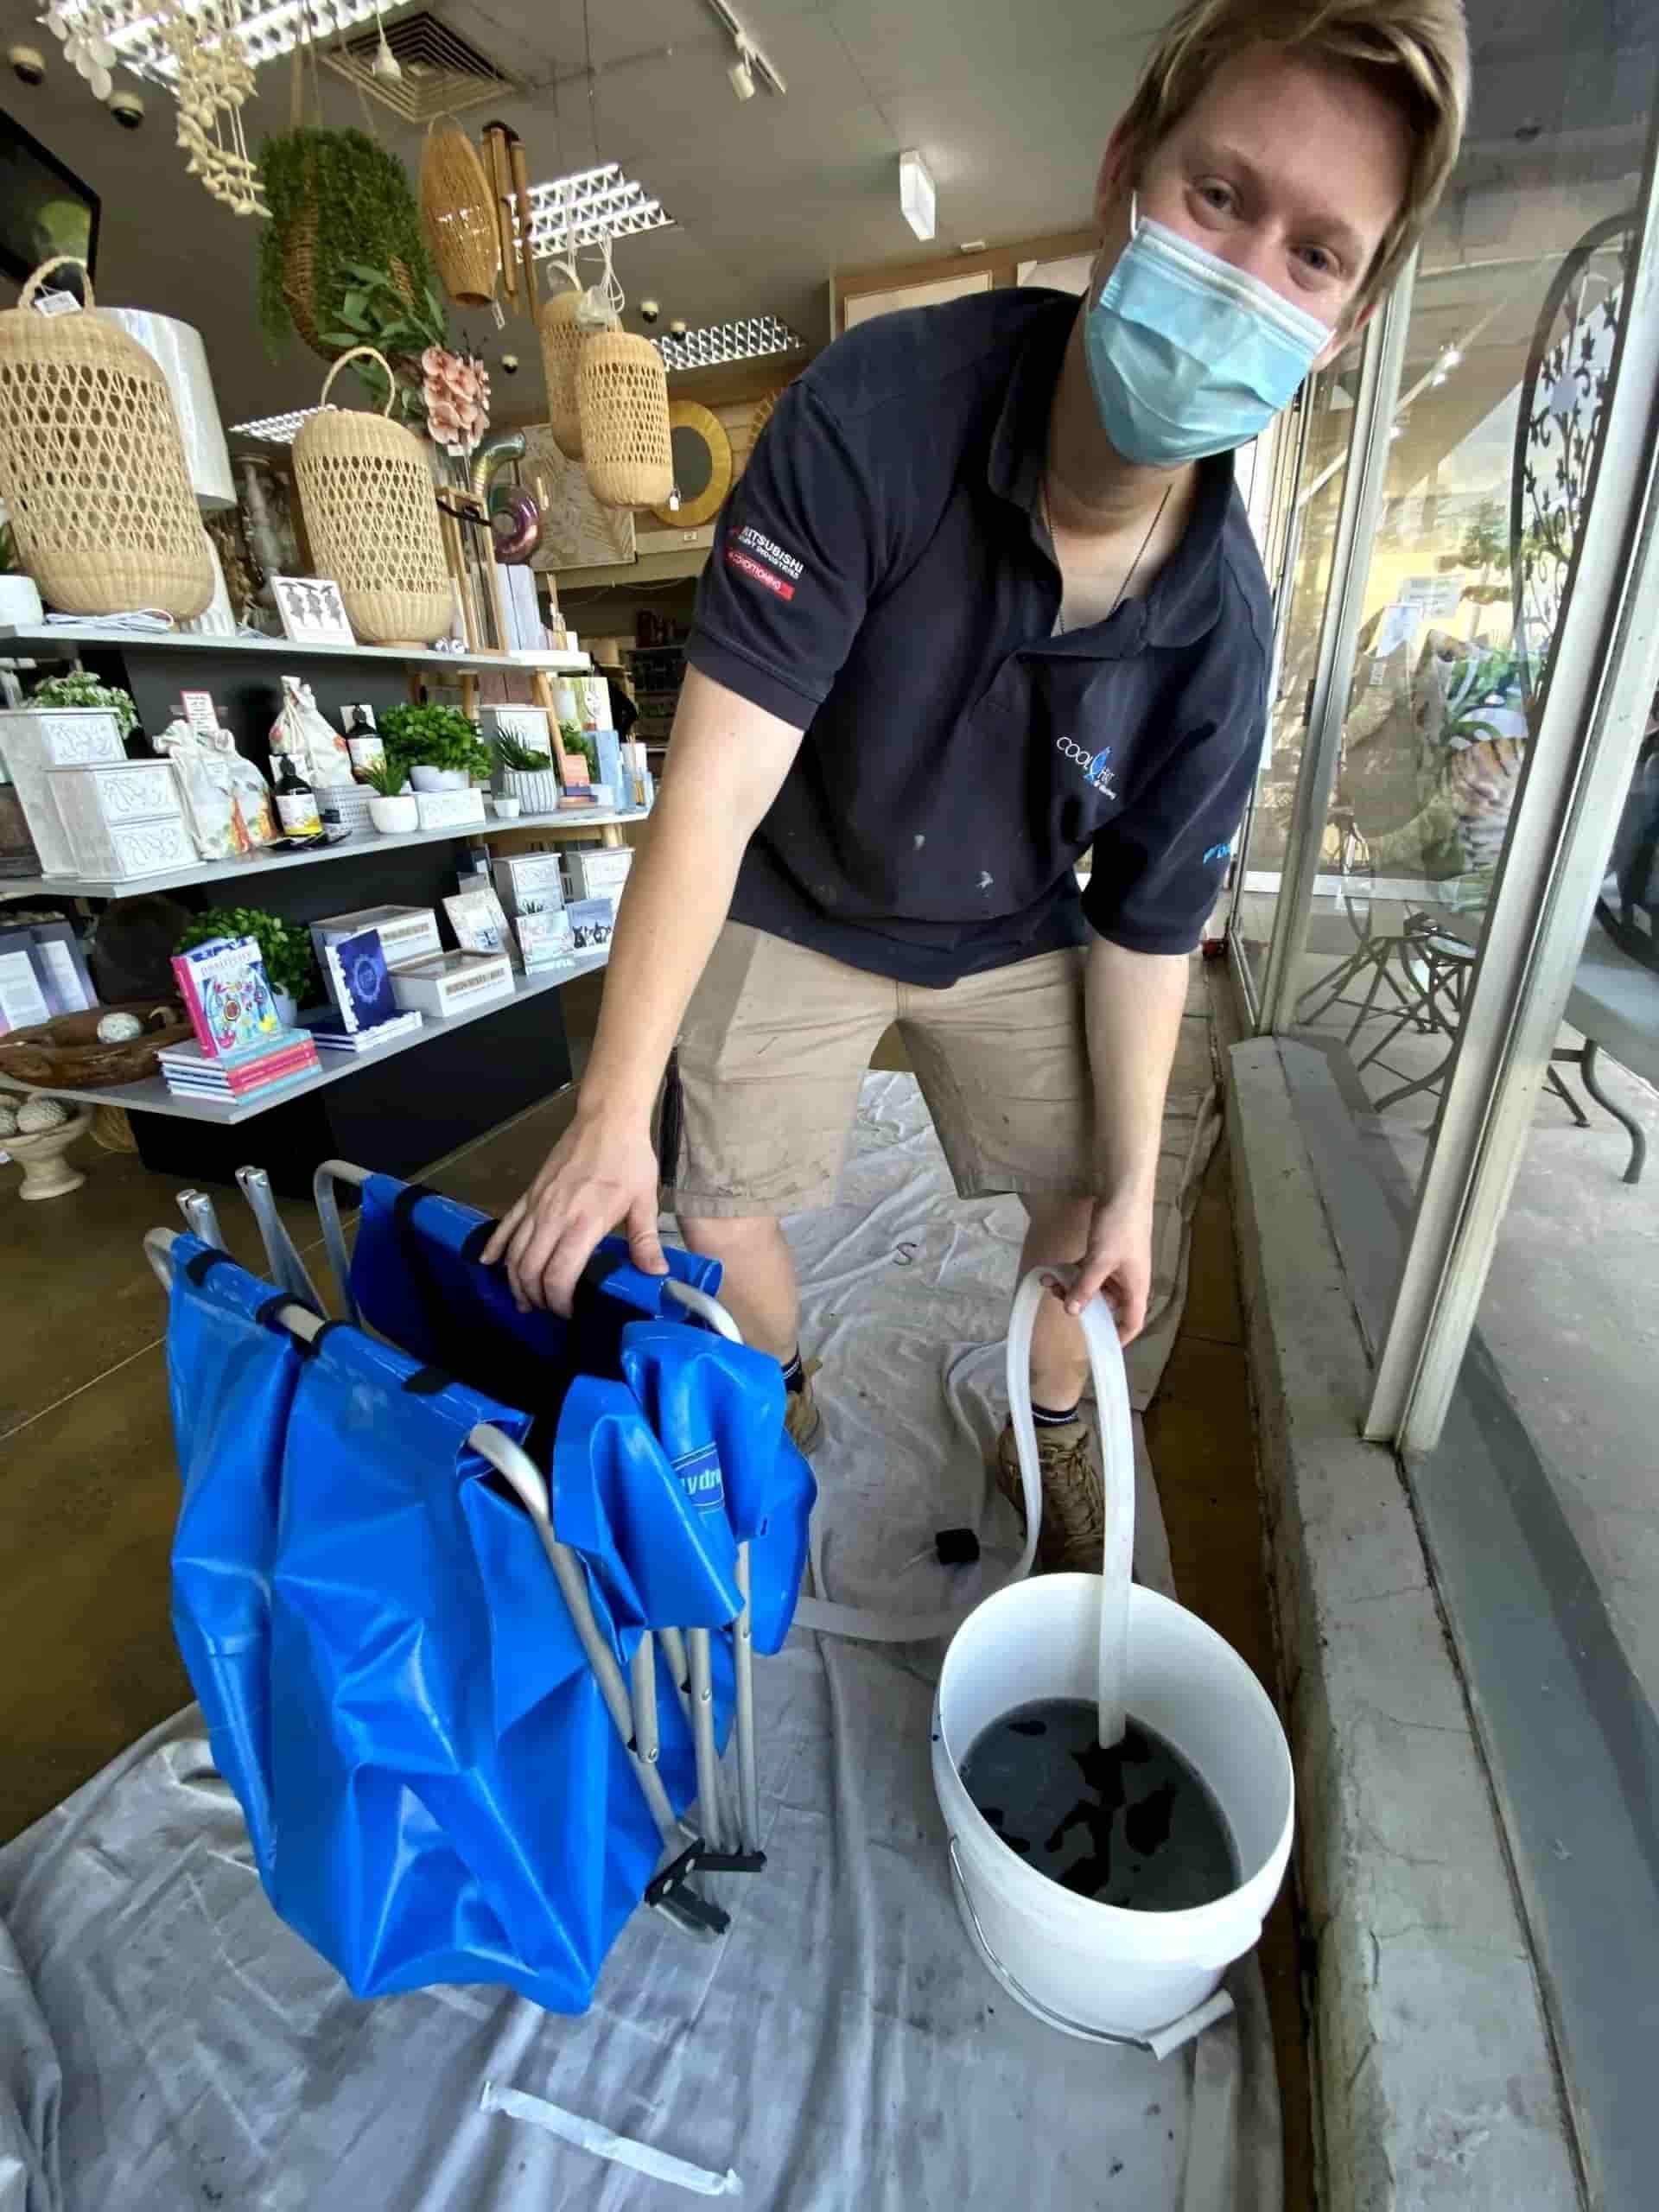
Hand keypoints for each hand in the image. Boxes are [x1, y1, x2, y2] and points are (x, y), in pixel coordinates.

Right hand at [479, 1110, 666, 1313]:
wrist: (607, 1119)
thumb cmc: (629, 1159)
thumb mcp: (645, 1201)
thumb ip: (645, 1241)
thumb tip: (656, 1274)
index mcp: (583, 1224)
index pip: (558, 1276)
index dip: (559, 1302)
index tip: (569, 1313)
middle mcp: (553, 1217)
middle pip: (529, 1270)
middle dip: (535, 1297)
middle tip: (549, 1310)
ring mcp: (537, 1205)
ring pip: (514, 1252)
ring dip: (514, 1280)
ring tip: (525, 1299)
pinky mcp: (529, 1193)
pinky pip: (506, 1225)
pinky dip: (495, 1246)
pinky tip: (489, 1263)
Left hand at [1060, 1192, 1153, 1344]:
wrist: (1125, 1191)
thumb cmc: (1120, 1228)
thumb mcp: (1100, 1261)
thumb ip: (1085, 1287)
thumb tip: (1071, 1312)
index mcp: (1136, 1288)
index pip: (1132, 1322)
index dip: (1119, 1337)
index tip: (1100, 1346)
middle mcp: (1127, 1281)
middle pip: (1107, 1305)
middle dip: (1082, 1305)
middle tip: (1058, 1298)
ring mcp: (1116, 1266)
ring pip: (1093, 1287)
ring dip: (1071, 1286)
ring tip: (1048, 1280)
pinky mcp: (1105, 1253)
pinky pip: (1088, 1271)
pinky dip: (1072, 1272)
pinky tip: (1052, 1270)